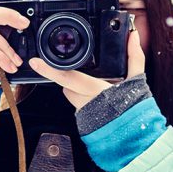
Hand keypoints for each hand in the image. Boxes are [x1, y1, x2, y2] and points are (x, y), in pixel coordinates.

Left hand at [28, 28, 145, 109]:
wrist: (135, 135)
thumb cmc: (135, 109)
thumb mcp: (137, 80)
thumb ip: (134, 57)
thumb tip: (133, 35)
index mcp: (97, 90)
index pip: (67, 77)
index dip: (49, 70)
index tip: (35, 62)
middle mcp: (85, 102)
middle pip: (65, 83)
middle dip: (68, 74)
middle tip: (80, 69)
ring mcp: (83, 111)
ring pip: (69, 93)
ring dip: (75, 86)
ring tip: (92, 82)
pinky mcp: (84, 118)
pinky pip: (76, 102)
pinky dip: (82, 96)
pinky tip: (95, 94)